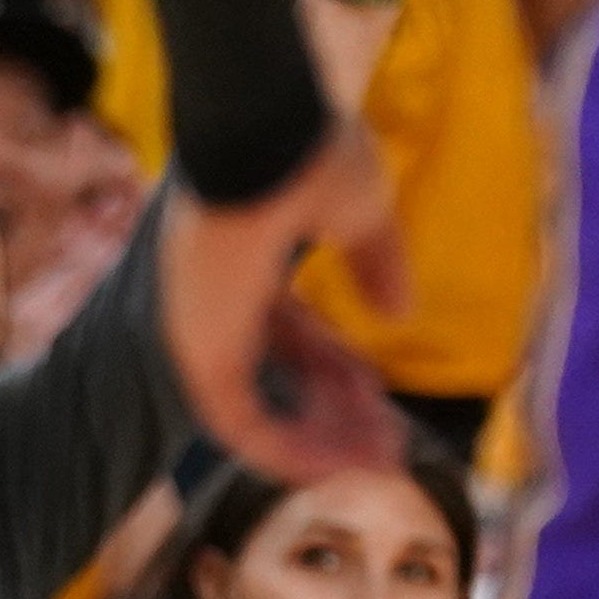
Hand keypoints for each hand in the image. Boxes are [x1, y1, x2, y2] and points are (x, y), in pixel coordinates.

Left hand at [153, 135, 412, 480]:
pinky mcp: (199, 357)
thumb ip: (377, 263)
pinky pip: (243, 426)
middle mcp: (216, 306)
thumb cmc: (303, 153)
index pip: (291, 337)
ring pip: (262, 411)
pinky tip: (340, 467)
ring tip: (380, 462)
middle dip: (338, 415)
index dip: (337, 371)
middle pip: (280, 379)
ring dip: (322, 443)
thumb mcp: (358, 213)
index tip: (380, 397)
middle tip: (388, 445)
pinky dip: (289, 451)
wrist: (263, 131)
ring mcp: (202, 333)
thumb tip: (400, 312)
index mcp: (246, 266)